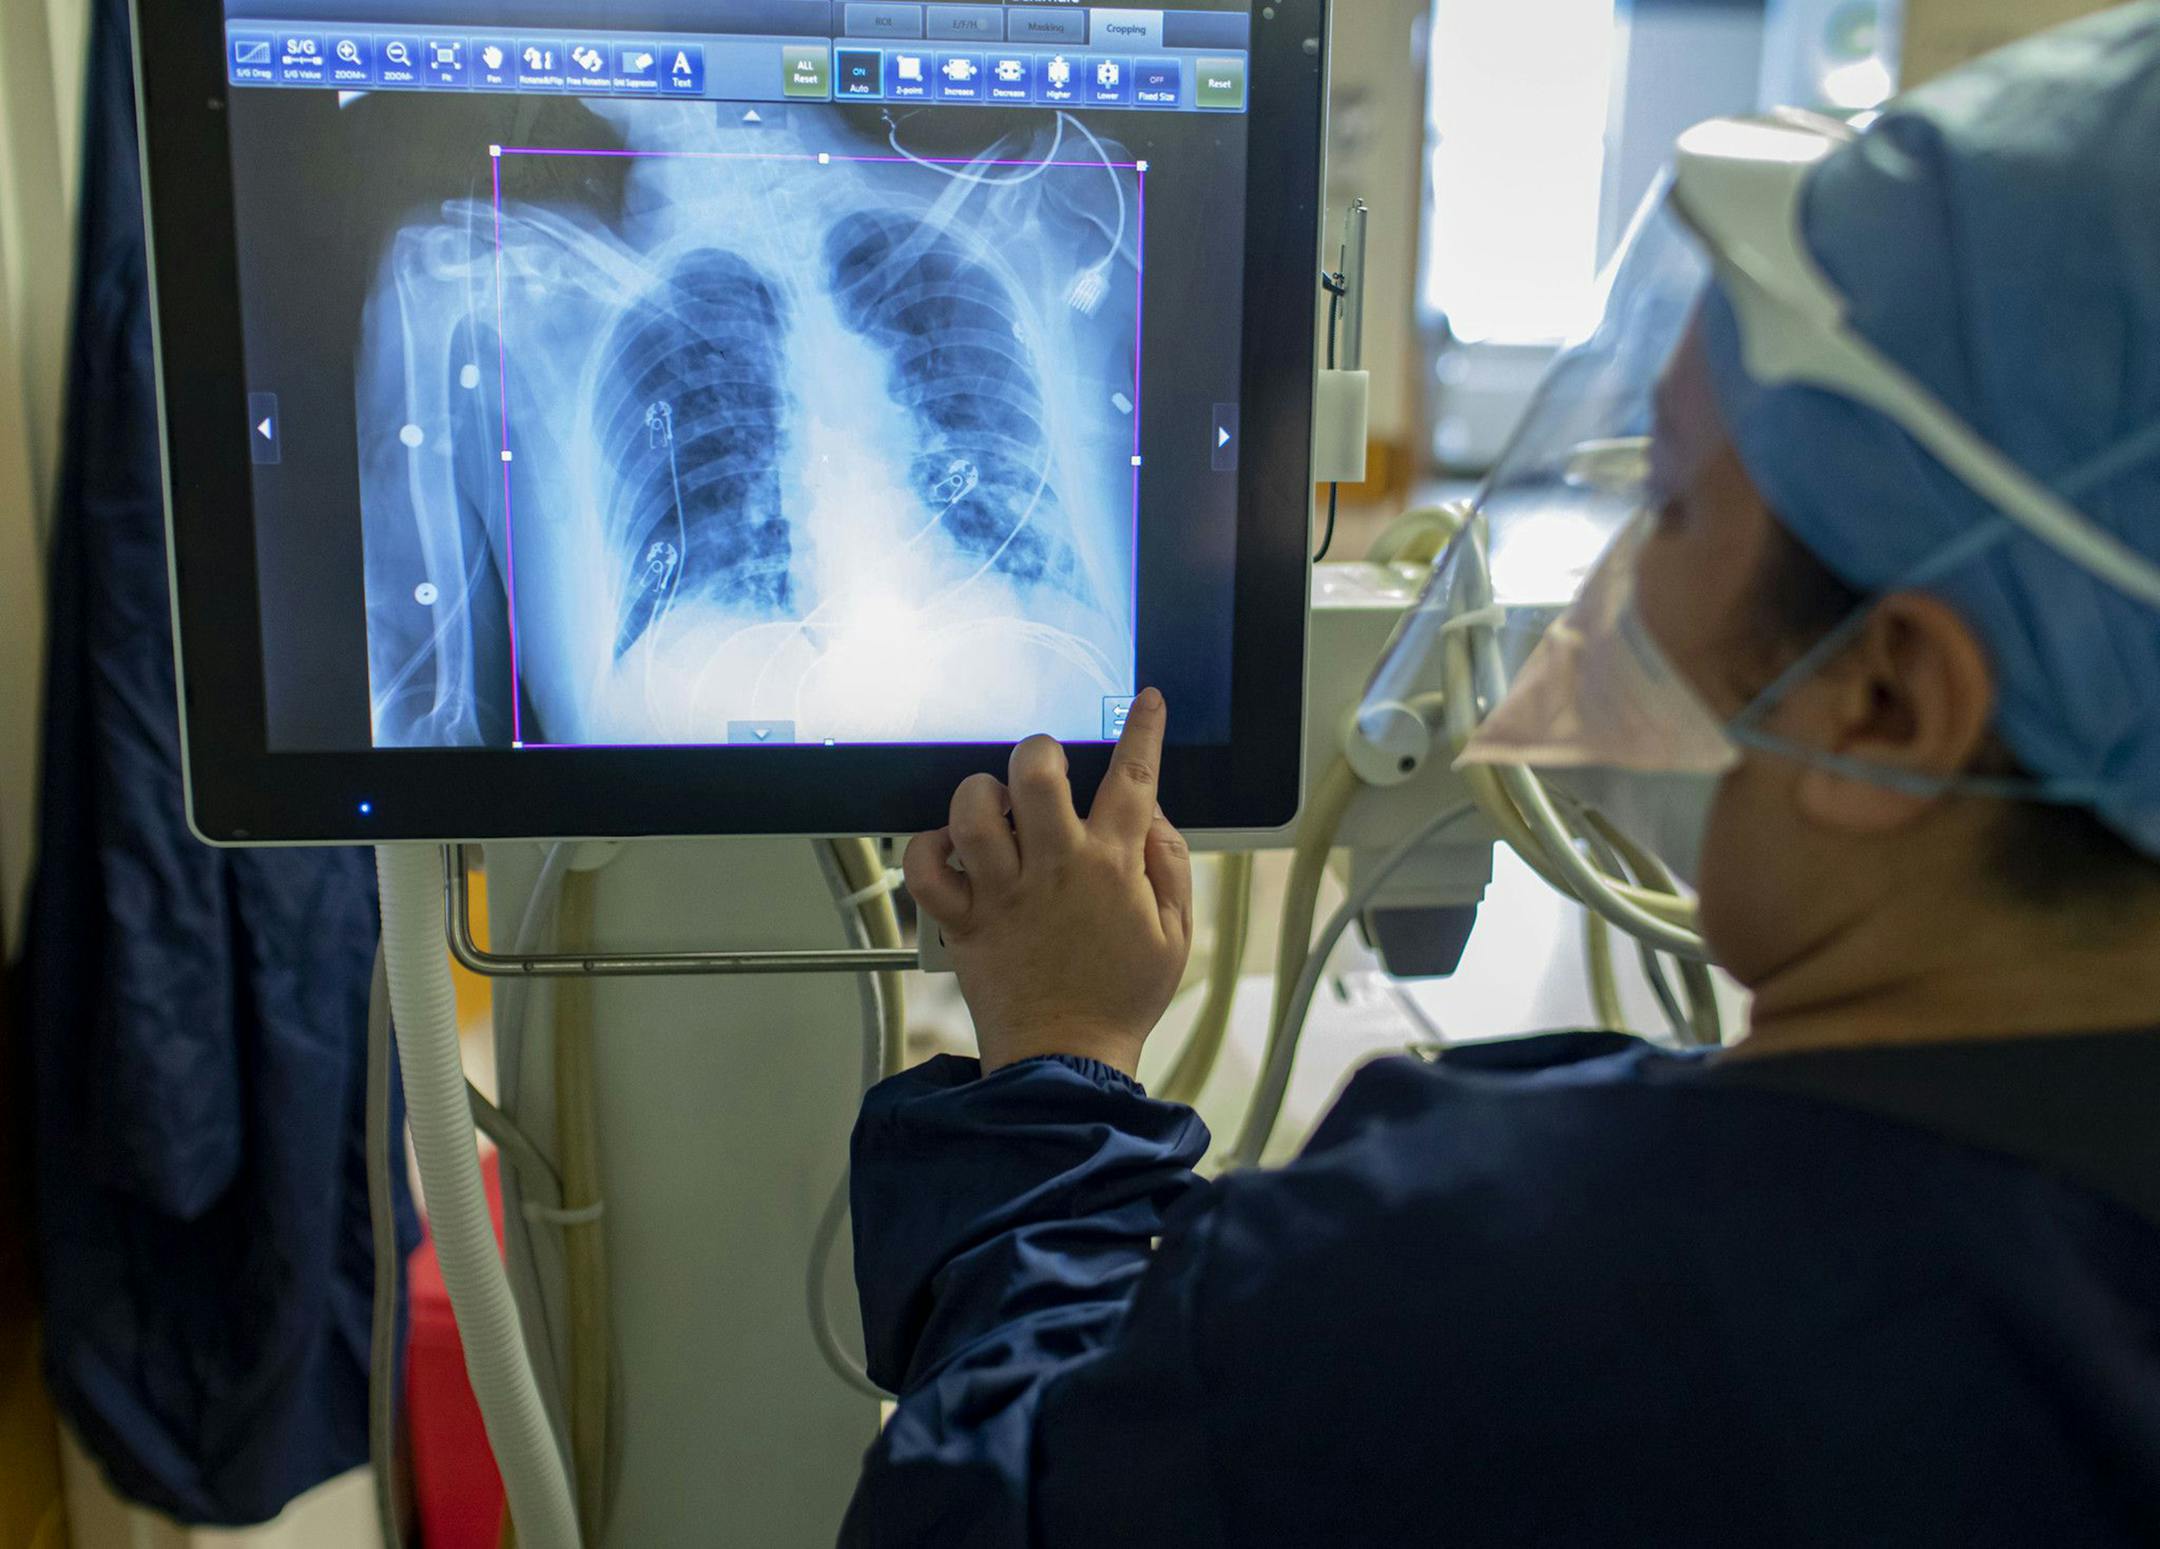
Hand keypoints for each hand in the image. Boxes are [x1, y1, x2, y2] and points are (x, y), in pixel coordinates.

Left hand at [904, 690, 1194, 1079]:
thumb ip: (1170, 867)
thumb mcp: (1175, 935)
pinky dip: (928, 849)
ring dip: (978, 795)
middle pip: (1034, 773)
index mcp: (1112, 867)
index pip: (1134, 779)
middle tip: (1043, 766)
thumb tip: (1155, 819)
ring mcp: (1003, 893)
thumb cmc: (1119, 1000)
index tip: (1147, 702)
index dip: (1144, 731)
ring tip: (993, 809)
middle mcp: (1053, 869)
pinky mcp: (964, 921)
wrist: (1068, 1061)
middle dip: (1039, 751)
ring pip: (972, 811)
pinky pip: (926, 870)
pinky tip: (949, 850)